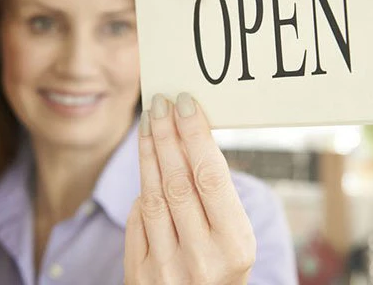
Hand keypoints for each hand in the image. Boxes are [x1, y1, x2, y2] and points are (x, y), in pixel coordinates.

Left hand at [124, 93, 255, 284]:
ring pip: (153, 195)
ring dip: (148, 152)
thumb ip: (217, 199)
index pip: (210, 177)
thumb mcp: (236, 239)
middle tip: (160, 103)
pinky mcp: (139, 275)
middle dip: (166, 135)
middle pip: (178, 181)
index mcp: (235, 245)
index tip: (185, 104)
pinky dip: (142, 189)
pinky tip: (147, 163)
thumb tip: (190, 140)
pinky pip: (137, 219)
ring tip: (148, 122)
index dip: (195, 136)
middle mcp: (201, 258)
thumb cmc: (223, 267)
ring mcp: (166, 270)